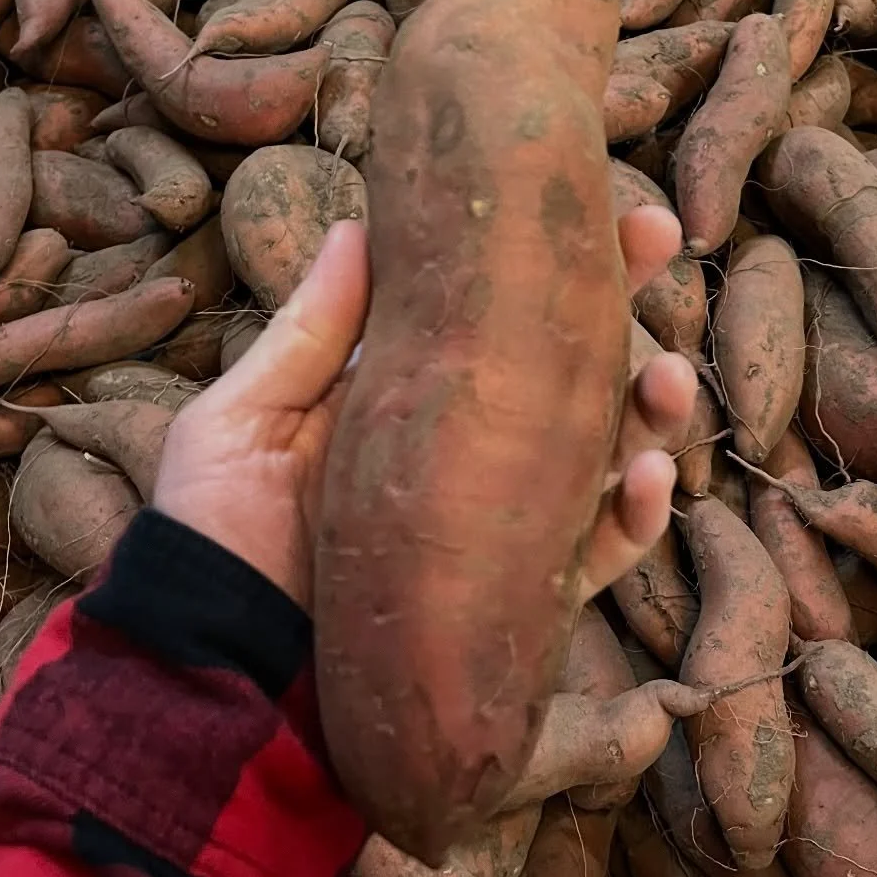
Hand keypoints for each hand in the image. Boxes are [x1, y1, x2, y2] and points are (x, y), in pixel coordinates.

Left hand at [153, 210, 696, 612]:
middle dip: (623, 308)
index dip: (548, 262)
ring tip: (666, 377)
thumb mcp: (243, 421)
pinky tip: (649, 482)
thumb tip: (360, 221)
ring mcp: (493, 528)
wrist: (209, 673)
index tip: (598, 202)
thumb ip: (311, 334)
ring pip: (601, 457)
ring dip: (649, 411)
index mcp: (404, 401)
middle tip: (657, 245)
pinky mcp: (511, 603)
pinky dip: (633, 522)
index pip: (492, 317)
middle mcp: (462, 458)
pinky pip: (592, 558)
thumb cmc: (212, 540)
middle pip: (565, 375)